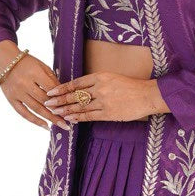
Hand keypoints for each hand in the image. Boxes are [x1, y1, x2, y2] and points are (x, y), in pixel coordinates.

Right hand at [0, 51, 71, 129]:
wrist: (4, 60)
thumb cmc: (27, 63)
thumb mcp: (42, 66)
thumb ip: (52, 80)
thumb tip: (63, 95)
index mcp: (34, 73)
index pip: (51, 89)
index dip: (61, 98)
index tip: (71, 106)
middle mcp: (24, 84)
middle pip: (44, 101)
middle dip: (58, 112)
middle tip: (70, 120)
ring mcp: (17, 93)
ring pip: (36, 109)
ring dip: (50, 119)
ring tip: (62, 126)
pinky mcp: (11, 99)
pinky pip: (23, 113)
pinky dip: (35, 121)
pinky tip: (46, 126)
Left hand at [43, 71, 168, 123]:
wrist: (147, 95)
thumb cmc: (131, 86)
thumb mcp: (112, 78)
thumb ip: (97, 82)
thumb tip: (81, 88)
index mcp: (100, 77)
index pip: (76, 83)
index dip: (62, 88)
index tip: (52, 91)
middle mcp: (100, 88)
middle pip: (75, 95)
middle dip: (59, 100)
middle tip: (47, 103)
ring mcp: (104, 102)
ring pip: (80, 106)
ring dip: (65, 110)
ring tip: (55, 112)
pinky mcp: (109, 114)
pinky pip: (89, 116)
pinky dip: (78, 117)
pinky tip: (69, 118)